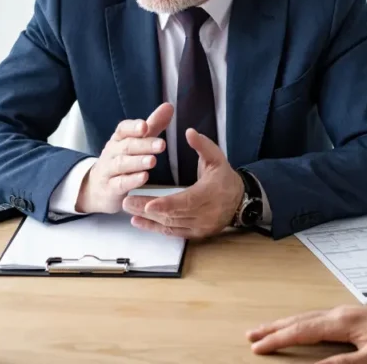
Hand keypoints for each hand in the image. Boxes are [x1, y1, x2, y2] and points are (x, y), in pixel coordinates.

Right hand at [75, 103, 173, 213]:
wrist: (97, 188)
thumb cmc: (122, 160)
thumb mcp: (136, 142)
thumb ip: (153, 126)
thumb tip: (169, 106)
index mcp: (119, 139)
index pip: (123, 129)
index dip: (133, 127)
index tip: (145, 126)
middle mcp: (112, 152)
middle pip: (127, 146)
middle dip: (144, 145)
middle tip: (162, 145)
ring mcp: (109, 170)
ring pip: (122, 164)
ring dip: (138, 162)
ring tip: (153, 161)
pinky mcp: (110, 188)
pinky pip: (120, 183)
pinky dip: (131, 181)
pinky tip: (144, 178)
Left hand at [122, 128, 242, 237]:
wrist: (240, 201)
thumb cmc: (224, 177)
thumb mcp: (217, 158)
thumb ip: (203, 145)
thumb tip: (189, 132)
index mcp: (210, 194)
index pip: (185, 202)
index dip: (166, 205)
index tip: (147, 205)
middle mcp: (205, 214)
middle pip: (173, 215)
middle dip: (148, 210)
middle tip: (126, 202)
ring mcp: (200, 227)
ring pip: (170, 225)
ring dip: (148, 219)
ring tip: (128, 209)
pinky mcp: (196, 234)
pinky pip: (173, 233)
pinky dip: (154, 228)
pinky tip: (138, 222)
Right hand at [246, 300, 366, 363]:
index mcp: (341, 322)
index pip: (301, 331)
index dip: (278, 339)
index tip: (258, 347)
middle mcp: (340, 313)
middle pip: (299, 320)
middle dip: (274, 328)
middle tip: (252, 334)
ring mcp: (347, 312)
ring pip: (308, 317)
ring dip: (286, 324)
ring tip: (270, 329)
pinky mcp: (355, 316)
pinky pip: (319, 317)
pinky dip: (302, 322)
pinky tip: (304, 326)